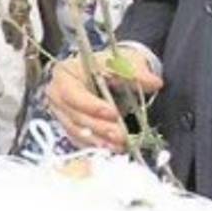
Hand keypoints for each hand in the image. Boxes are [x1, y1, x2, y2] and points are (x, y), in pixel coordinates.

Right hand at [45, 49, 163, 149]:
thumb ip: (136, 72)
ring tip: (121, 145)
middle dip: (99, 127)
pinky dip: (96, 145)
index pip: (72, 93)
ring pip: (76, 131)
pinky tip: (113, 148)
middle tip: (122, 136)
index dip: (90, 105)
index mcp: (64, 74)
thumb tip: (154, 82)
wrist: (105, 76)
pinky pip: (79, 140)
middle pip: (74, 116)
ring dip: (99, 140)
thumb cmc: (109, 67)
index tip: (113, 113)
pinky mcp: (68, 127)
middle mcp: (57, 95)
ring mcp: (61, 113)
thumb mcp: (123, 62)